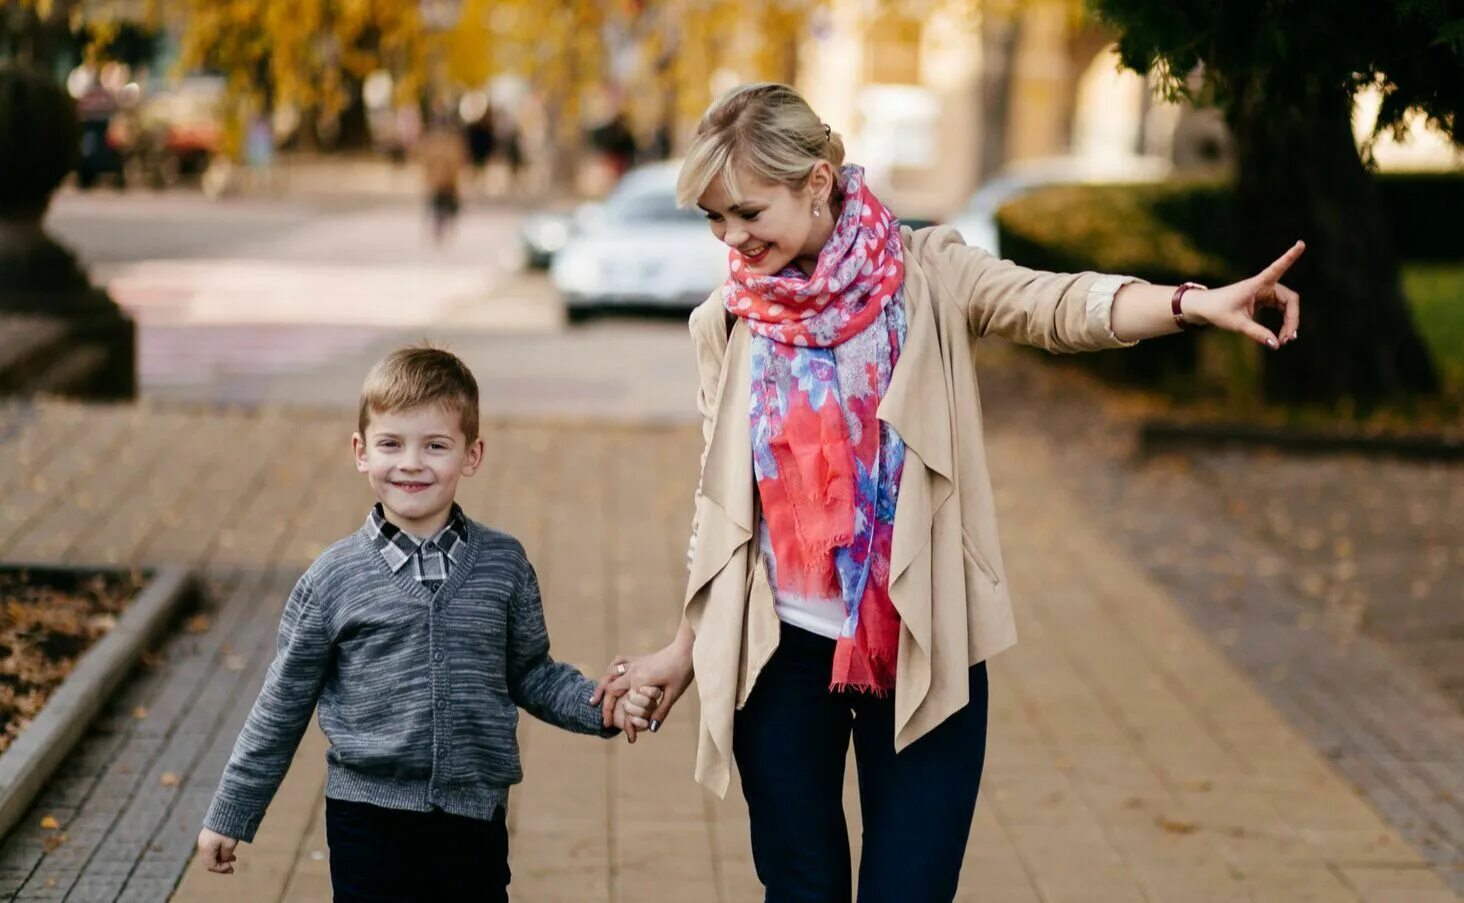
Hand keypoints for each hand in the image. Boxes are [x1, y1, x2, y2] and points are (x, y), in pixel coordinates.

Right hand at [196, 827, 238, 873]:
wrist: (226, 810)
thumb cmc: (229, 828)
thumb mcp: (229, 845)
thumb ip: (225, 856)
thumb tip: (223, 861)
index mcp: (206, 848)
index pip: (210, 865)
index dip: (221, 869)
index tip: (231, 867)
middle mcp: (202, 844)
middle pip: (209, 860)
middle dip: (221, 865)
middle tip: (232, 868)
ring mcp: (204, 839)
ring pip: (211, 854)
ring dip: (221, 858)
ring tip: (233, 858)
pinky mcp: (208, 834)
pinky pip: (212, 847)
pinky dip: (220, 851)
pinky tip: (230, 851)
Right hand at [590, 641, 693, 741]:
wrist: (686, 649)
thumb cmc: (682, 671)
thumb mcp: (673, 694)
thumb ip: (660, 712)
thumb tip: (651, 729)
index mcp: (639, 681)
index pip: (627, 705)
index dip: (627, 723)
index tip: (631, 737)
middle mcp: (633, 671)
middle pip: (611, 690)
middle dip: (606, 707)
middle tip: (605, 723)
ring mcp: (634, 663)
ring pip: (610, 675)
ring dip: (602, 688)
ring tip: (594, 701)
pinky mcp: (639, 660)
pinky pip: (619, 663)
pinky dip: (611, 670)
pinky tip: (609, 676)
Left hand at [1185, 240, 1303, 347]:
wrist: (1204, 308)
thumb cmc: (1217, 310)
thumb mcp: (1237, 323)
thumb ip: (1257, 333)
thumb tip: (1276, 345)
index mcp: (1257, 284)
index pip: (1277, 268)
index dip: (1290, 257)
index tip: (1301, 243)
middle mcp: (1264, 286)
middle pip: (1290, 299)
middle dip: (1292, 319)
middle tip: (1289, 339)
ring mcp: (1265, 292)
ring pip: (1287, 306)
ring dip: (1289, 322)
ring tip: (1285, 340)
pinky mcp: (1264, 300)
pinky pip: (1281, 309)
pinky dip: (1283, 322)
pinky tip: (1282, 336)